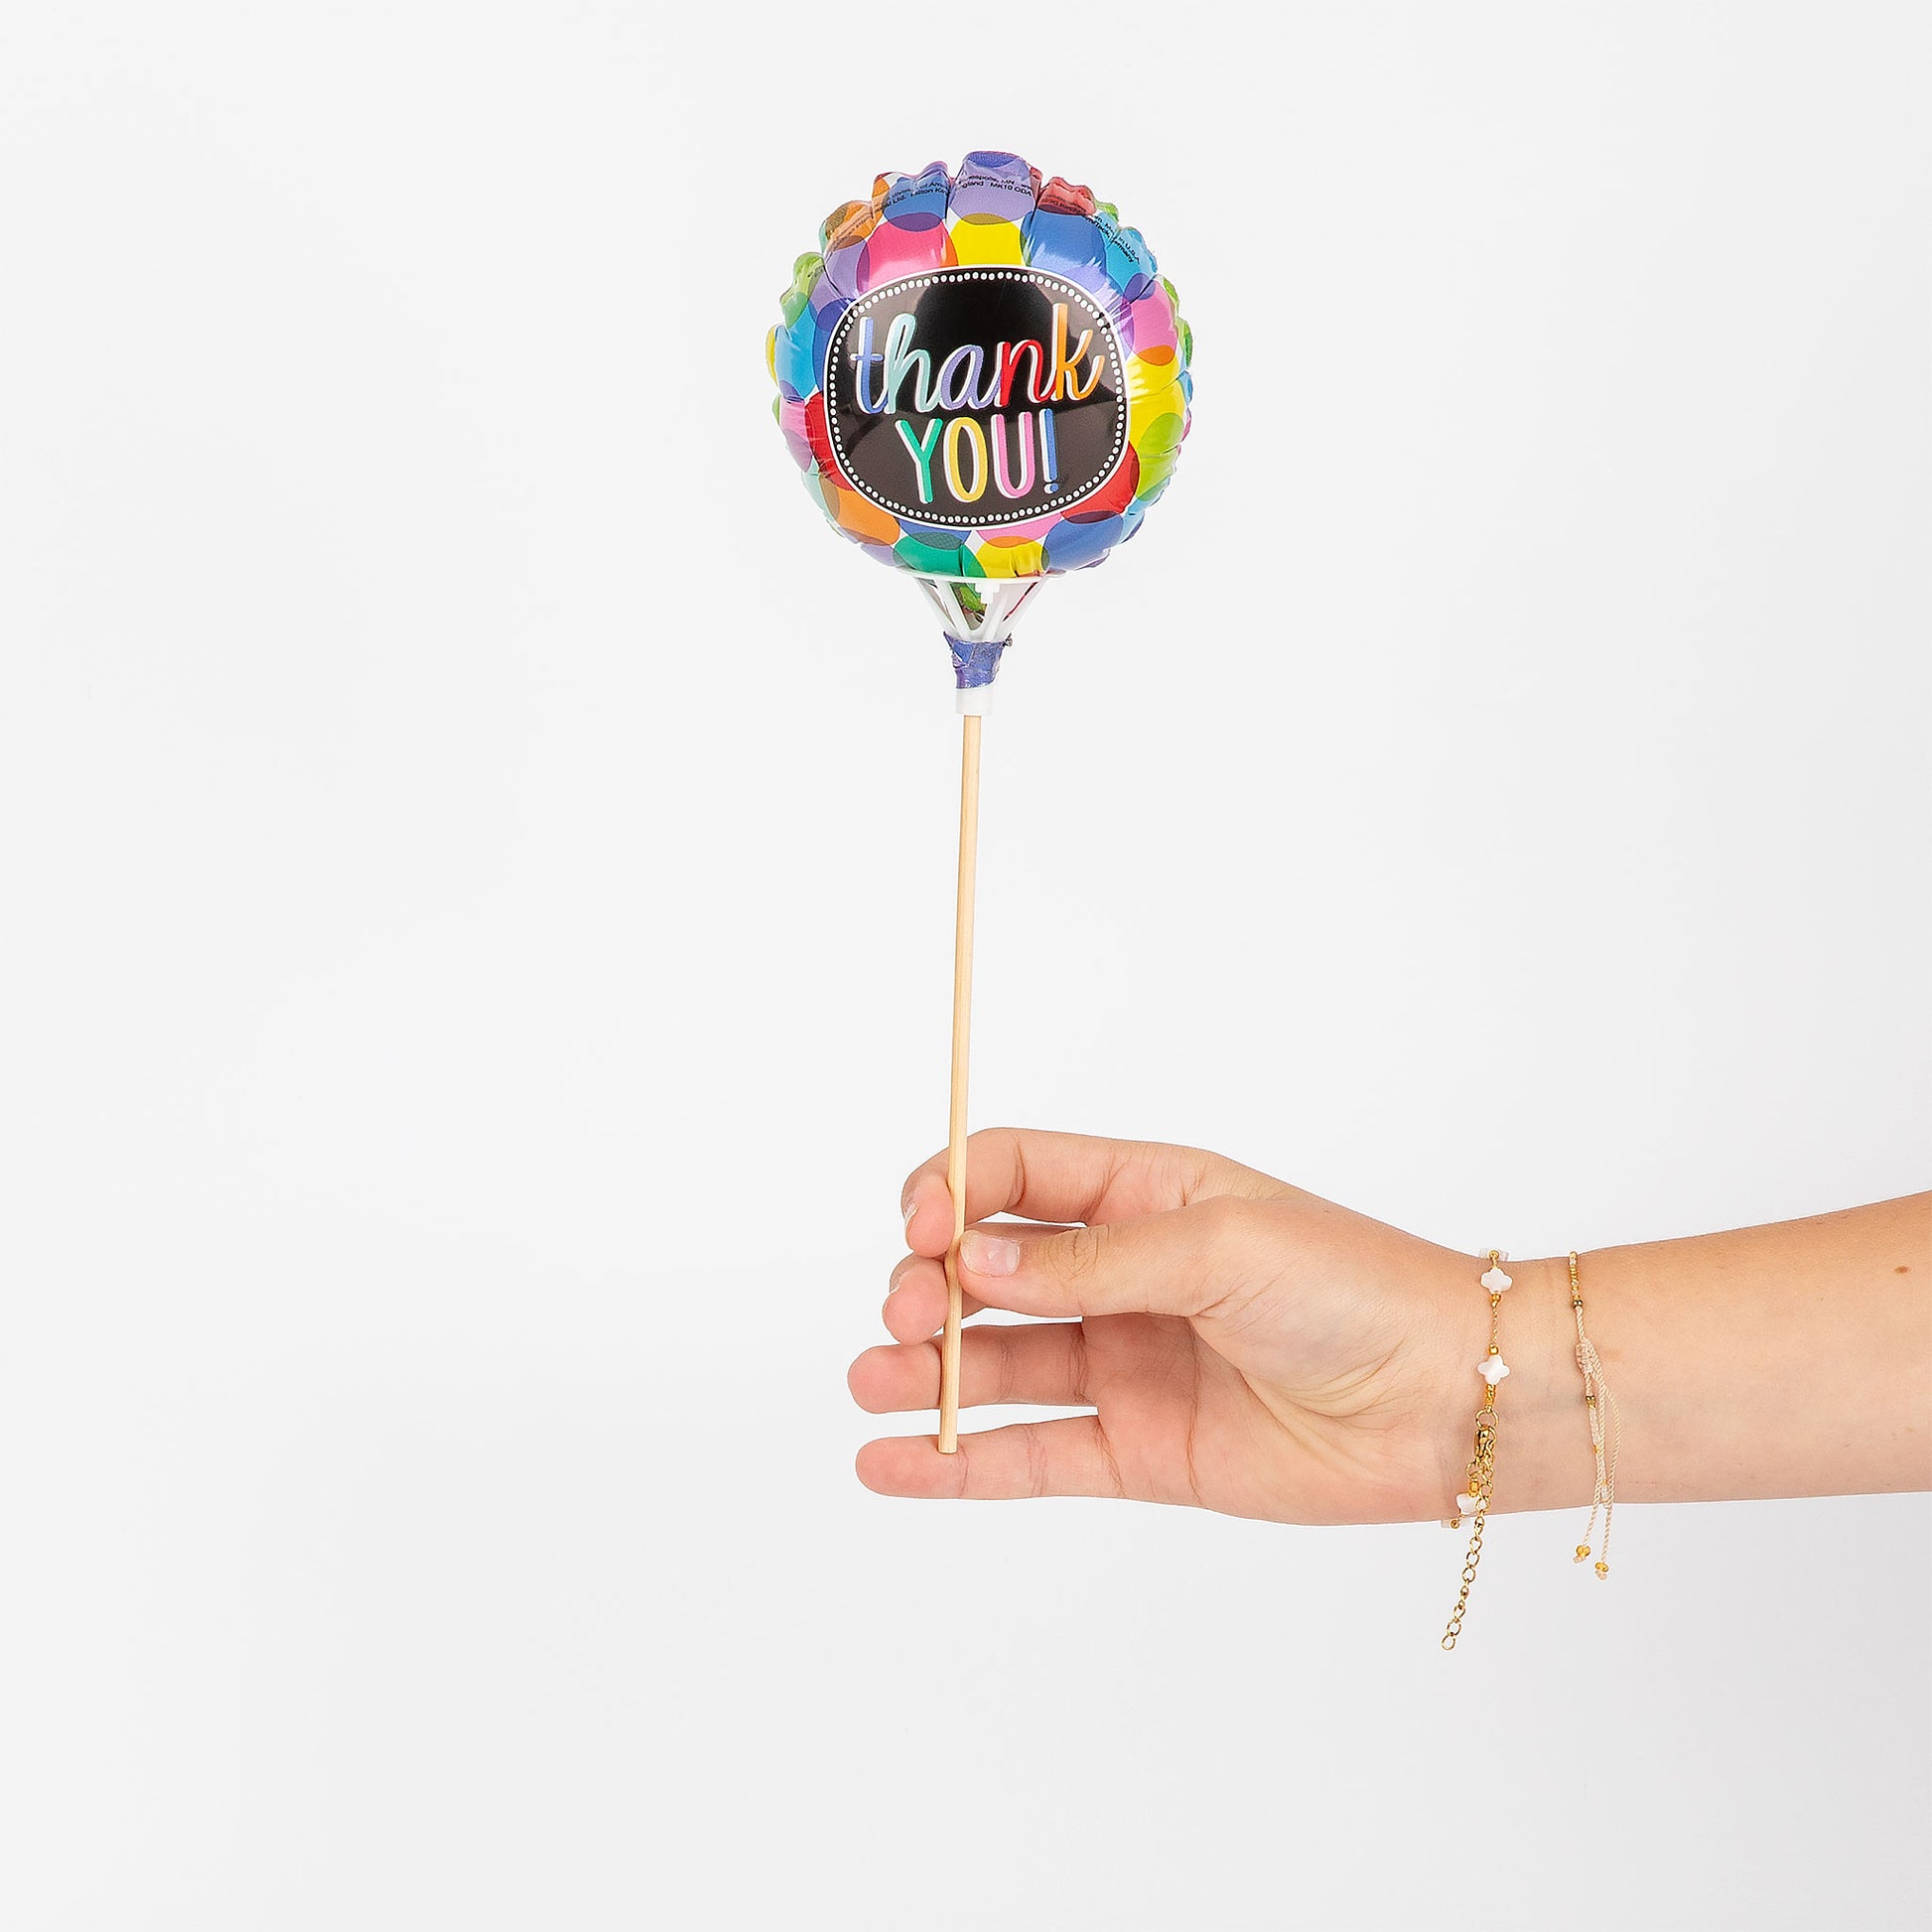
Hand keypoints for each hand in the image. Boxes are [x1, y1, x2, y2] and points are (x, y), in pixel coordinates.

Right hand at [847, 1128, 1544, 1525]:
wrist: (1446, 1401)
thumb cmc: (1352, 1289)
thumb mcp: (1221, 1246)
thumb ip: (1093, 1261)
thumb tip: (974, 1265)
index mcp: (1144, 1194)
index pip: (1015, 1174)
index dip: (952, 1192)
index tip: (920, 1229)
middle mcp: (1122, 1275)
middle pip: (989, 1271)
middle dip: (931, 1288)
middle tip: (909, 1319)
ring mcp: (1126, 1363)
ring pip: (998, 1363)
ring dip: (925, 1373)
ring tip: (871, 1385)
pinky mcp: (1138, 1450)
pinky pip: (1030, 1453)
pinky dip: (956, 1463)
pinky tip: (889, 1463)